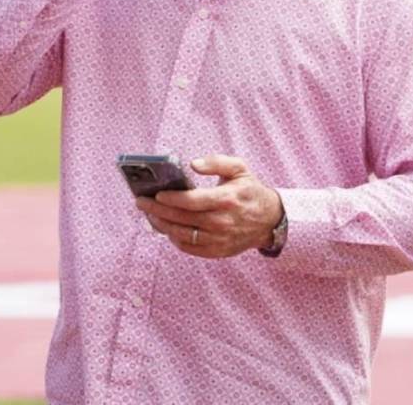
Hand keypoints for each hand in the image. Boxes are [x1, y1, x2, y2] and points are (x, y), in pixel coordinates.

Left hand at [137, 155, 283, 258]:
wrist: (270, 220)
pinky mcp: (218, 251)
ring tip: (149, 215)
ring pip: (182, 235)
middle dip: (158, 211)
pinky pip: (190, 248)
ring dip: (162, 226)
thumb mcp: (239, 168)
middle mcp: (222, 222)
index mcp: (227, 199)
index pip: (192, 201)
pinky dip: (174, 238)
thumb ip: (216, 162)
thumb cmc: (250, 190)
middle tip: (141, 203)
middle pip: (182, 219)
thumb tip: (193, 164)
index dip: (172, 199)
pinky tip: (166, 228)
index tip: (156, 194)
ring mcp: (219, 239)